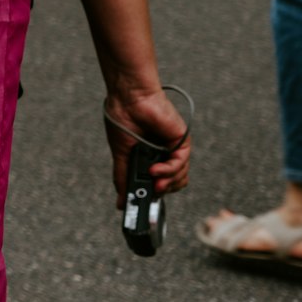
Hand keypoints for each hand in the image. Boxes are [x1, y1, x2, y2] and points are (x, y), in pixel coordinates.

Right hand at [103, 87, 192, 205]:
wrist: (129, 99)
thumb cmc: (122, 119)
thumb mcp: (121, 154)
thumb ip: (123, 178)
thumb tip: (120, 202)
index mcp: (150, 157)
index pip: (160, 183)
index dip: (155, 194)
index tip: (145, 202)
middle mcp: (164, 154)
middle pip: (173, 184)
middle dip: (162, 191)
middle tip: (150, 193)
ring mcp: (174, 148)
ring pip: (180, 177)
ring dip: (167, 183)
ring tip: (154, 181)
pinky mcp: (182, 141)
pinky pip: (181, 163)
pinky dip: (169, 170)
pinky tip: (156, 169)